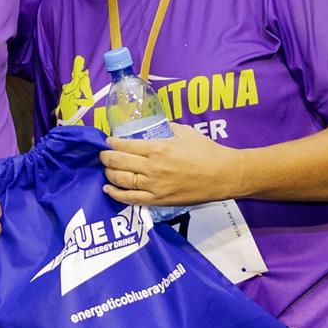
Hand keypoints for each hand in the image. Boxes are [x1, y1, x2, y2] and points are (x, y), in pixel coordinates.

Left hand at [101, 126, 246, 207]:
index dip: (112, 143)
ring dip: (109, 174)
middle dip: (106, 158)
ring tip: (106, 169)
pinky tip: (108, 189)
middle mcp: (153, 168)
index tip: (108, 141)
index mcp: (158, 149)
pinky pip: (131, 199)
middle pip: (118, 163)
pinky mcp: (159, 201)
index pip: (125, 145)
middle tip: (103, 155)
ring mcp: (154, 187)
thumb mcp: (185, 132)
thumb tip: (153, 126)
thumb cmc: (207, 151)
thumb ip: (166, 128)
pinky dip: (117, 194)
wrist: (225, 175)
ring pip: (121, 181)